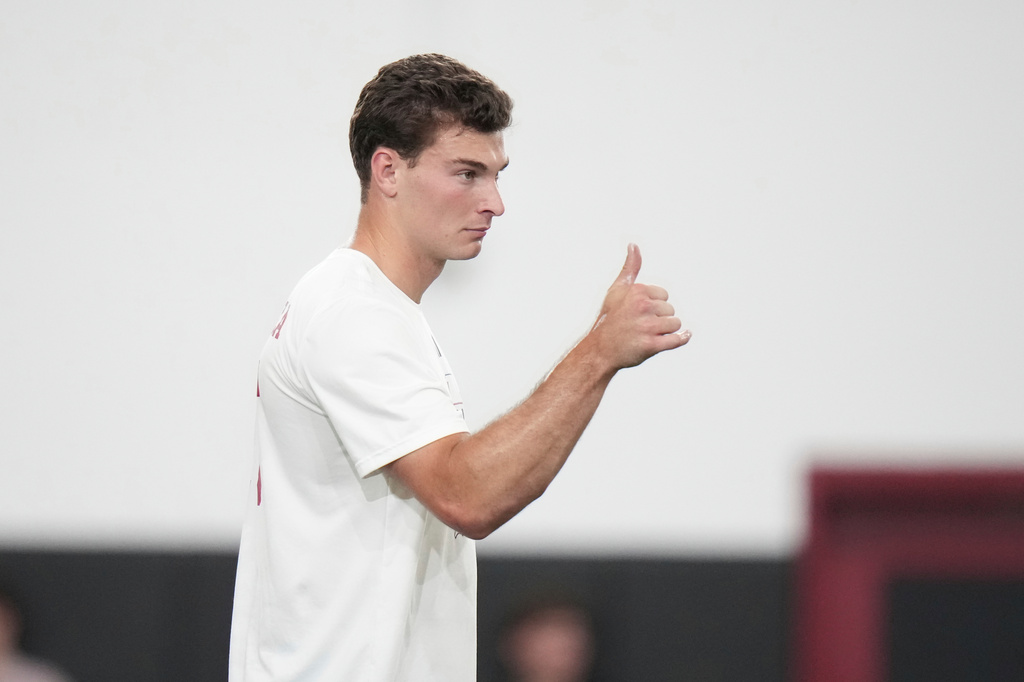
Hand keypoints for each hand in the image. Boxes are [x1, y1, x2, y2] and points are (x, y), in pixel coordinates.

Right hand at [588, 244, 689, 370]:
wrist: (599, 350)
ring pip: (675, 324)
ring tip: (648, 334)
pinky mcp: (651, 345)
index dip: (655, 305)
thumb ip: (630, 268)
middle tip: (641, 326)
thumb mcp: (617, 290)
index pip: (664, 296)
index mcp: (637, 292)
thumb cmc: (609, 319)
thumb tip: (633, 245)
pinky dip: (682, 338)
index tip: (640, 312)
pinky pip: (677, 339)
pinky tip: (684, 336)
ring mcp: (647, 327)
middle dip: (660, 319)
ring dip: (666, 331)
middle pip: (670, 310)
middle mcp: (643, 307)